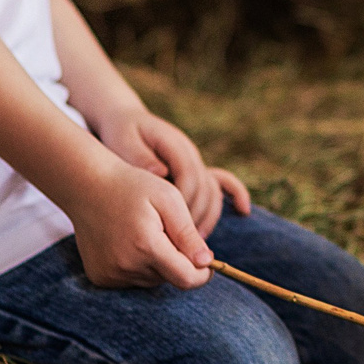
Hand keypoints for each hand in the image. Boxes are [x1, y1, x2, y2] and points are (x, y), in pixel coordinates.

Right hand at [61, 157, 215, 289]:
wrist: (87, 187)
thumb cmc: (132, 187)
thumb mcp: (168, 199)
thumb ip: (188, 233)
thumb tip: (206, 263)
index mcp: (146, 246)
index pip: (186, 279)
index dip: (203, 274)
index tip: (208, 261)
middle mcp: (126, 266)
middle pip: (169, 279)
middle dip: (178, 261)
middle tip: (166, 232)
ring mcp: (110, 274)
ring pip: (152, 280)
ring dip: (158, 264)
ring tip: (146, 233)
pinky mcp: (100, 277)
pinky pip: (132, 280)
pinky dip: (139, 266)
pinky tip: (129, 243)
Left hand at [90, 109, 251, 236]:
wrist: (126, 121)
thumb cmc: (121, 132)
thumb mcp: (123, 140)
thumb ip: (140, 156)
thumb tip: (160, 172)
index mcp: (175, 145)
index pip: (189, 177)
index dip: (184, 203)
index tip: (172, 226)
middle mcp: (191, 153)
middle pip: (204, 188)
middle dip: (196, 216)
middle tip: (184, 243)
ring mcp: (197, 160)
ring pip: (213, 190)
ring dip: (208, 216)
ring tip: (196, 241)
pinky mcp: (196, 168)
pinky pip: (223, 181)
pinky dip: (236, 194)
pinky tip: (242, 209)